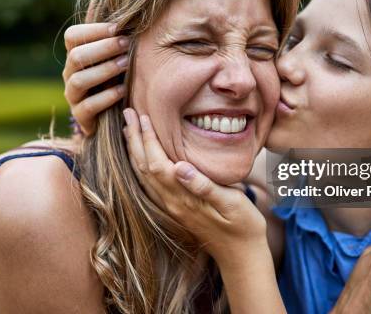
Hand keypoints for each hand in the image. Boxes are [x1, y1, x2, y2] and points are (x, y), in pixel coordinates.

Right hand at [63, 23, 129, 135]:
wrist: (112, 117)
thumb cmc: (117, 79)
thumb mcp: (117, 57)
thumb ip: (116, 37)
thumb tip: (124, 4)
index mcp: (76, 55)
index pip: (72, 36)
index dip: (93, 30)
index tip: (118, 27)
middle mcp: (70, 74)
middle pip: (76, 56)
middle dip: (103, 48)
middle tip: (127, 43)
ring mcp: (72, 96)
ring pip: (80, 80)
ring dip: (105, 70)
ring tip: (126, 64)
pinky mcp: (80, 117)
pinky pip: (88, 106)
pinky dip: (106, 97)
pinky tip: (123, 90)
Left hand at [121, 107, 267, 263]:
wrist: (241, 255)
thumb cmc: (243, 226)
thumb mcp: (232, 203)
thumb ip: (205, 186)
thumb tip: (180, 167)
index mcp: (184, 198)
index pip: (157, 163)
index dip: (148, 139)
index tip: (142, 116)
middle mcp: (172, 203)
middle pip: (144, 167)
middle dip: (135, 139)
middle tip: (127, 114)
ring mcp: (172, 208)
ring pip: (144, 176)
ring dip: (135, 151)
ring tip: (130, 130)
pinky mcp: (176, 210)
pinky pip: (150, 184)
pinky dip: (142, 166)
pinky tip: (142, 157)